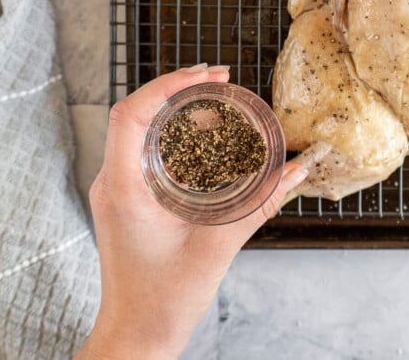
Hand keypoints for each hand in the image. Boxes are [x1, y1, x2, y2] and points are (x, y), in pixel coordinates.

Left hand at [76, 65, 306, 359]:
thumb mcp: (217, 246)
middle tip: (222, 80)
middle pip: (138, 113)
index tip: (208, 74)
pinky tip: (209, 141)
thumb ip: (259, 203)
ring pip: (142, 131)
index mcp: (123, 187)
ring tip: (219, 102)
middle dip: (180, 89)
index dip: (168, 83)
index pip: (132, 113)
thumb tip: (295, 172)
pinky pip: (148, 153)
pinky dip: (177, 138)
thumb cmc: (162, 300)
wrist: (136, 336)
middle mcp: (113, 182)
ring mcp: (118, 191)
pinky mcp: (129, 200)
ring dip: (179, 112)